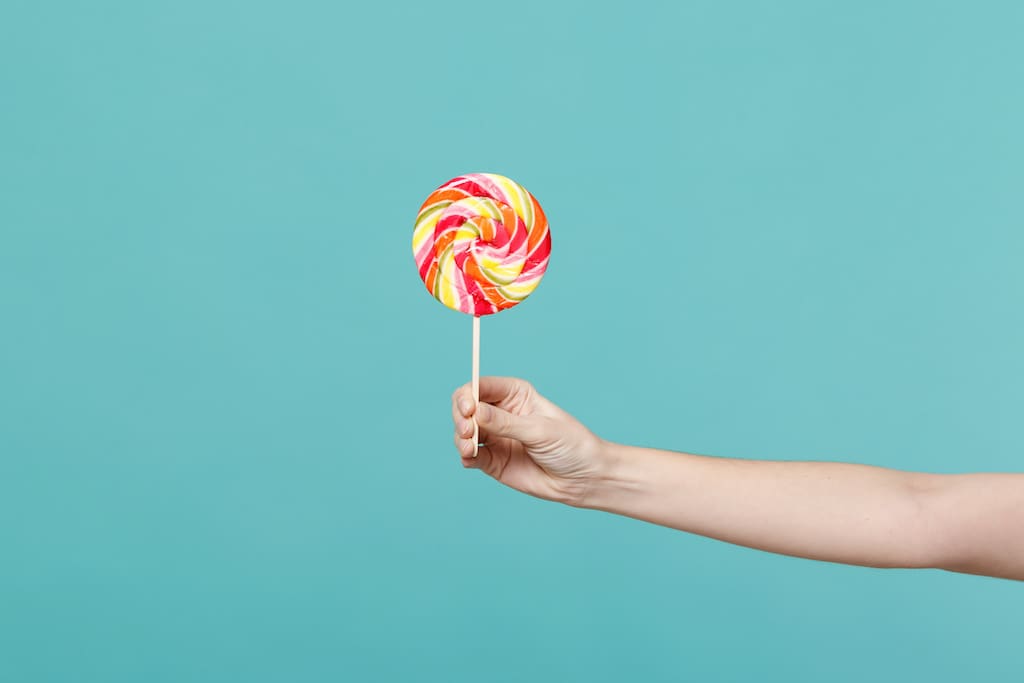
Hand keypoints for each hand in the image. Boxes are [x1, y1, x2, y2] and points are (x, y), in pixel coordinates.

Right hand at [451, 376, 606, 505]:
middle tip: (468, 431)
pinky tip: (470, 458)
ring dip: (460, 438)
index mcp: (515, 394)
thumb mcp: (539, 430)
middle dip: (461, 417)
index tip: (468, 408)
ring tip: (469, 448)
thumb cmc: (570, 445)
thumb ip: (505, 423)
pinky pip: (470, 455)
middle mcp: (500, 413)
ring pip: (464, 431)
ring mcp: (495, 437)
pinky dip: (465, 456)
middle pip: (465, 407)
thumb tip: (474, 412)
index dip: (468, 394)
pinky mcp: (493, 461)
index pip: (480, 386)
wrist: (583, 479)